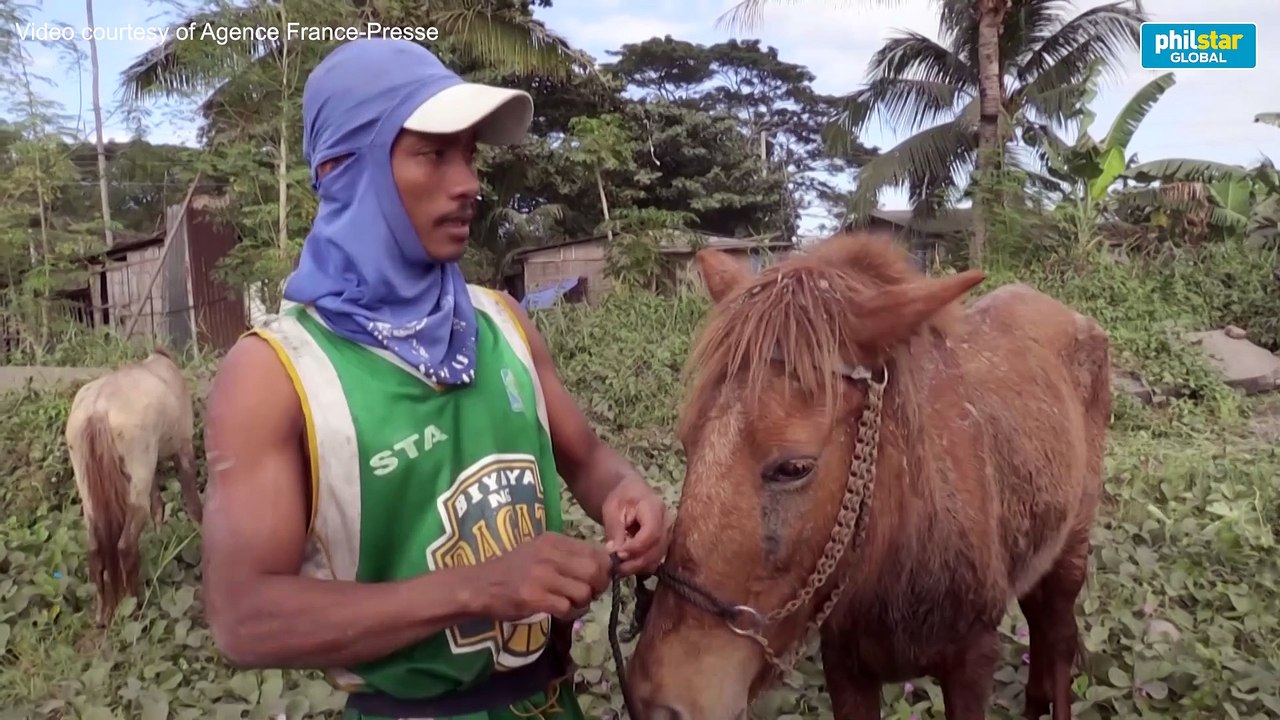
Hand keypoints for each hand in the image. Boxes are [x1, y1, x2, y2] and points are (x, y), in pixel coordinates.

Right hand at [468, 532, 611, 621]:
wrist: (479, 585)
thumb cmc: (512, 570)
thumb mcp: (540, 552)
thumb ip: (568, 555)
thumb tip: (604, 563)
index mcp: (554, 541)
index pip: (597, 552)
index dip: (604, 569)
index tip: (597, 580)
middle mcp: (550, 554)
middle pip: (595, 571)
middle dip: (598, 587)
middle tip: (588, 595)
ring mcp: (541, 576)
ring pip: (584, 592)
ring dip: (582, 603)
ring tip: (570, 604)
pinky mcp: (534, 597)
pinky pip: (567, 608)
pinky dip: (568, 614)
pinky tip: (559, 612)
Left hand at [602, 474, 669, 575]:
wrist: (631, 494)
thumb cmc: (621, 498)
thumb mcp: (612, 509)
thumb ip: (614, 529)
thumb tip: (613, 552)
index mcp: (654, 508)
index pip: (651, 532)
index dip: (635, 547)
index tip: (617, 554)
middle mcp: (667, 522)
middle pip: (656, 549)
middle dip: (635, 561)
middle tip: (615, 566)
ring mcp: (668, 535)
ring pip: (657, 558)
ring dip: (637, 566)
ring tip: (619, 566)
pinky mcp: (664, 545)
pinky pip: (655, 561)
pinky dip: (640, 566)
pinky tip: (626, 564)